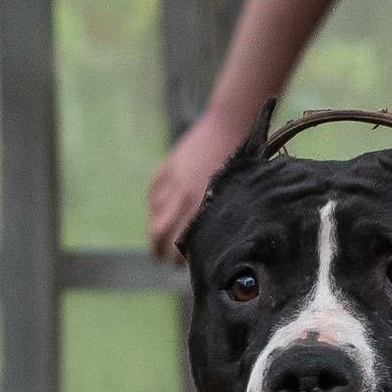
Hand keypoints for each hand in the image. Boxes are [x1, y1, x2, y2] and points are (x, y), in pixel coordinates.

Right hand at [148, 116, 245, 263]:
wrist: (228, 126)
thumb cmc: (238, 165)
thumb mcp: (231, 197)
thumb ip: (215, 218)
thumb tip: (207, 243)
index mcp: (200, 207)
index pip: (179, 242)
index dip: (176, 257)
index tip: (177, 265)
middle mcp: (182, 196)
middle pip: (160, 232)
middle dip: (158, 249)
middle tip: (160, 260)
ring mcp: (171, 181)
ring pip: (154, 214)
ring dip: (152, 232)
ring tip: (154, 243)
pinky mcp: (166, 169)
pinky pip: (153, 194)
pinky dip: (152, 206)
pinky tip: (156, 214)